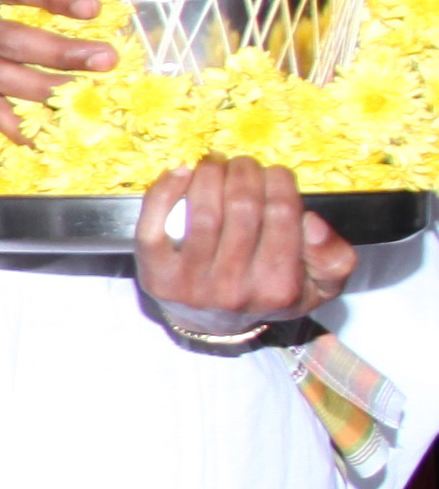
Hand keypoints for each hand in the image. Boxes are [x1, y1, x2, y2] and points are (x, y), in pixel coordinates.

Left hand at [133, 159, 352, 334]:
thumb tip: (313, 223)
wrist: (214, 325)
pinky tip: (181, 172)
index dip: (278, 181)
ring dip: (210, 173)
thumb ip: (335, 258)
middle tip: (243, 164)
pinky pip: (153, 225)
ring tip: (216, 163)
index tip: (274, 172)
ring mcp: (191, 283)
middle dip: (244, 172)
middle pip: (242, 207)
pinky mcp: (156, 275)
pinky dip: (165, 191)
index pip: (282, 213)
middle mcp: (234, 287)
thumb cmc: (269, 293)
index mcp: (278, 286)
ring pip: (202, 211)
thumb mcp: (320, 287)